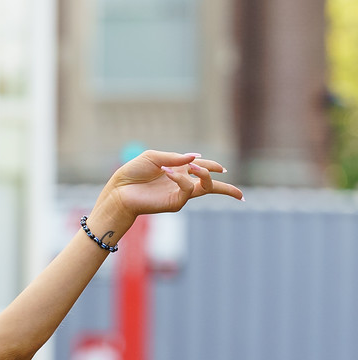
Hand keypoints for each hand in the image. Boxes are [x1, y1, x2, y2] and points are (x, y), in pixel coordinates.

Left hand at [99, 150, 242, 221]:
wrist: (119, 190)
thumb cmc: (132, 173)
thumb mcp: (153, 158)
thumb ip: (175, 157)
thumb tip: (196, 157)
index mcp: (178, 171)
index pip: (202, 169)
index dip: (214, 168)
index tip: (224, 169)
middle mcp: (182, 183)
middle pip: (211, 187)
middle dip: (228, 191)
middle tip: (241, 196)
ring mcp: (180, 194)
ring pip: (207, 187)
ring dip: (206, 173)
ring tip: (194, 166)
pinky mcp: (175, 203)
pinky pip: (188, 189)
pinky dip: (182, 179)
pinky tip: (168, 172)